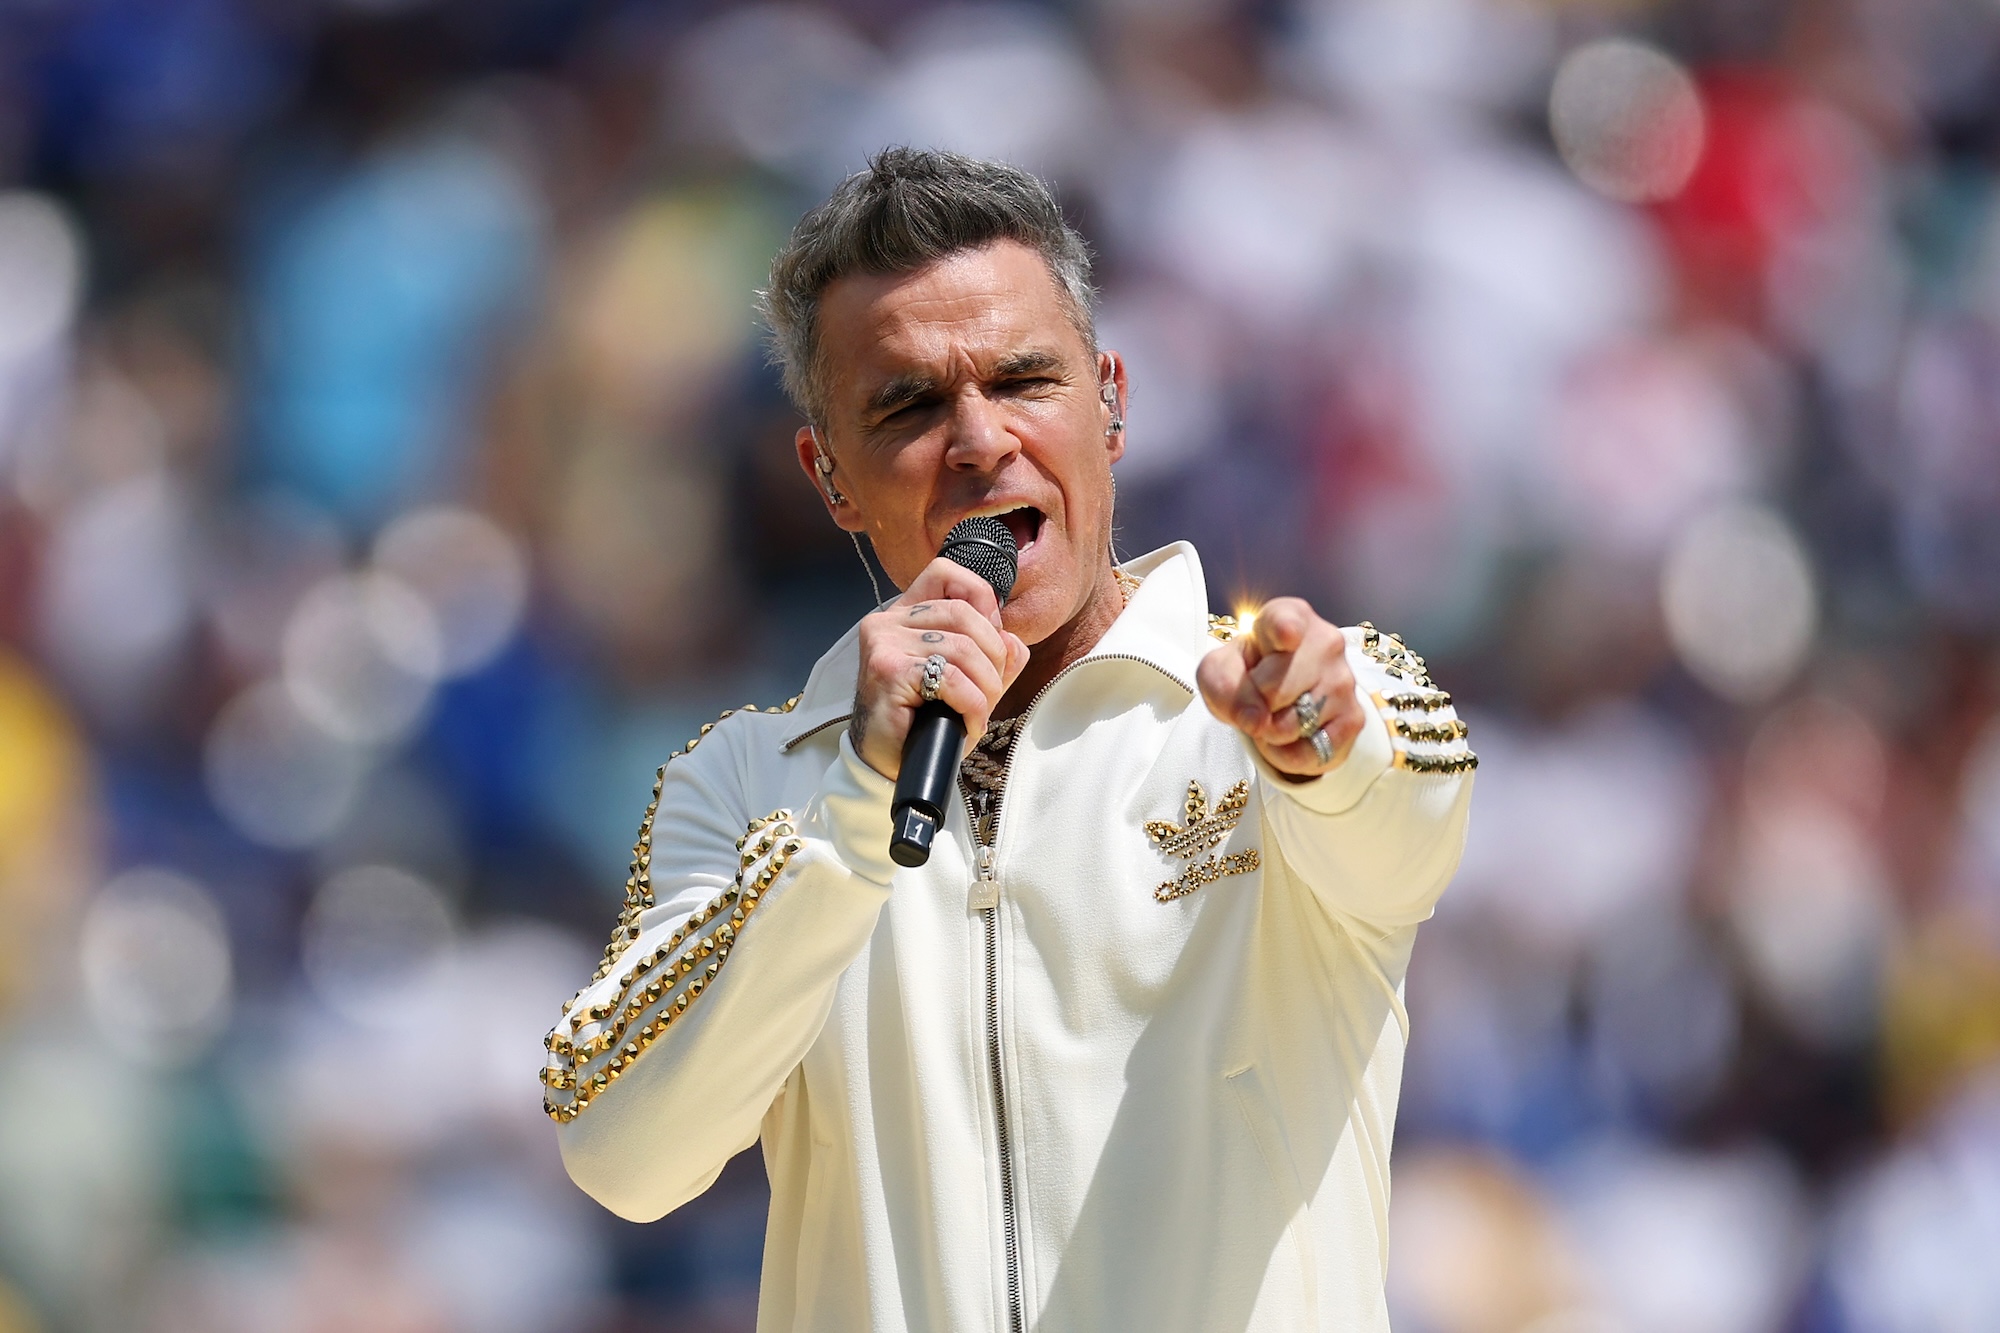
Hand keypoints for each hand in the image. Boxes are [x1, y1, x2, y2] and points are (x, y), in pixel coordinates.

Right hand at [850, 557, 1029, 778]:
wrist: (886, 762)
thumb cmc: (922, 721)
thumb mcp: (965, 682)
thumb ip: (991, 656)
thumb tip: (1014, 642)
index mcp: (906, 614)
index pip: (946, 574)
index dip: (981, 599)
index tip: (991, 641)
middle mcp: (889, 621)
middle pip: (964, 613)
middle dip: (993, 657)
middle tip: (989, 692)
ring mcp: (885, 644)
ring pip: (963, 647)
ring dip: (985, 687)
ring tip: (978, 713)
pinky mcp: (888, 672)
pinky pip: (952, 678)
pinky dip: (972, 704)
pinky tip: (968, 722)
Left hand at [1197, 597, 1363, 778]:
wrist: (1277, 699)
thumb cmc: (1247, 672)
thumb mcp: (1219, 673)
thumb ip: (1225, 686)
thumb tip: (1256, 721)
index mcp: (1289, 616)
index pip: (1286, 621)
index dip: (1284, 630)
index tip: (1286, 635)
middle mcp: (1325, 641)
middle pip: (1275, 689)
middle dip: (1254, 705)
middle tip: (1257, 696)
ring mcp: (1344, 680)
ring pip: (1290, 725)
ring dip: (1267, 733)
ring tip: (1271, 715)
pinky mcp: (1353, 718)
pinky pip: (1308, 753)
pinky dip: (1285, 756)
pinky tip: (1287, 736)